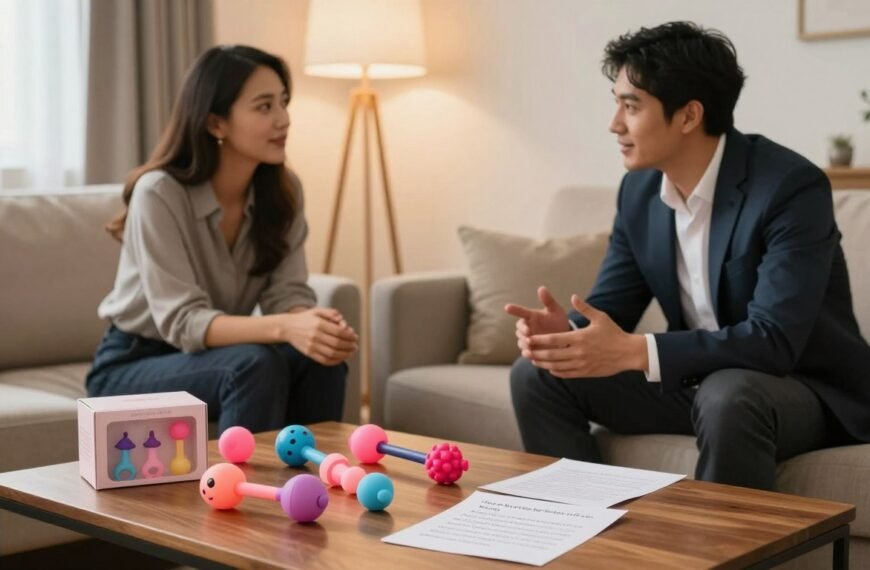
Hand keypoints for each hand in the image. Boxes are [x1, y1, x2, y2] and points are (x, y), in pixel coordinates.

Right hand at [280, 307, 358, 365]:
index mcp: (319, 324)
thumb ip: (331, 313)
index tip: (355, 337)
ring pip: (332, 353)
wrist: (287, 327)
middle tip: (355, 345)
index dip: (350, 336)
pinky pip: (325, 360)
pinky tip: (341, 358)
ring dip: (345, 354)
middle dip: (349, 345)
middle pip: (337, 343)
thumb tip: (342, 320)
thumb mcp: (317, 311)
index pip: (339, 332)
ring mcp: (312, 346)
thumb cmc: (304, 319)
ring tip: (351, 352)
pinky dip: (335, 361)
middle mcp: (315, 336)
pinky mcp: (309, 353)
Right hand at [505, 286, 570, 354]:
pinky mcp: (531, 351)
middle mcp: (527, 328)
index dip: (514, 310)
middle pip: (519, 329)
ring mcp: (528, 340)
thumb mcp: (555, 310)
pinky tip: (530, 354)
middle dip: (523, 331)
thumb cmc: (558, 321)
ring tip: (530, 345)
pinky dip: (527, 354)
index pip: (520, 312)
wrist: (565, 339)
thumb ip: (548, 301)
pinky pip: (526, 353)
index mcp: (531, 316)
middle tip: (528, 332)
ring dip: (524, 343)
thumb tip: (542, 288)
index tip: (507, 307)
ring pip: (521, 342)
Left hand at [521, 295, 646, 377]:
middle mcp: (578, 352)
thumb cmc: (614, 333)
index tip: (529, 338)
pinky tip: (550, 369)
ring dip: (543, 364)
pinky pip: (567, 374)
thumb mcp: (600, 317)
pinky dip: (556, 372)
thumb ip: (584, 308)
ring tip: (533, 360)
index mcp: (579, 338)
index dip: (539, 340)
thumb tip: (573, 297)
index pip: (554, 339)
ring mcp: (582, 364)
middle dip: (536, 353)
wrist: (628, 353)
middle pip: (551, 354)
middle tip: (525, 351)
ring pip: (557, 366)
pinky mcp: (586, 372)